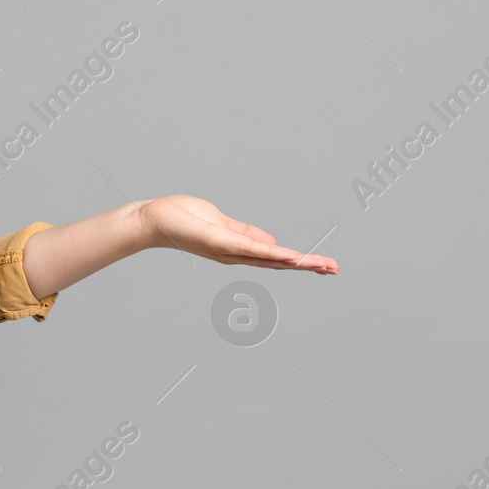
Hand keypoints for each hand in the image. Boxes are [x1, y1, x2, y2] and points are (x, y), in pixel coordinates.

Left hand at [135, 196, 337, 273]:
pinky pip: (249, 248)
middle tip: (334, 269)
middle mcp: (235, 255)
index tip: (325, 265)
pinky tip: (287, 254)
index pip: (274, 257)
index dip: (300, 261)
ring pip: (268, 258)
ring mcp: (228, 250)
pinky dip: (269, 252)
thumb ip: (246, 233)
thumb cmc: (183, 219)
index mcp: (238, 249)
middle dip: (306, 266)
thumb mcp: (222, 224)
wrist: (154, 220)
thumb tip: (271, 243)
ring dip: (295, 262)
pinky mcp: (218, 241)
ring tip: (320, 265)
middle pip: (277, 263)